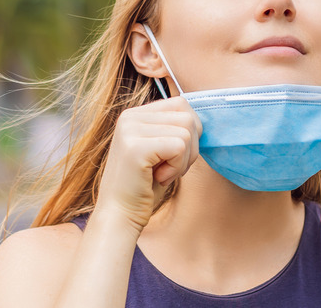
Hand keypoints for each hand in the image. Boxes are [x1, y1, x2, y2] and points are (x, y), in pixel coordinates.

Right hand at [96, 96, 201, 232]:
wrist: (120, 216)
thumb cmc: (145, 186)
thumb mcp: (161, 151)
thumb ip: (175, 129)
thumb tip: (201, 119)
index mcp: (135, 114)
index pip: (181, 105)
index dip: (189, 134)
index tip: (171, 156)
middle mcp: (130, 116)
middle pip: (187, 117)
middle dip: (190, 148)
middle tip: (169, 168)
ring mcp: (130, 129)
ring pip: (187, 132)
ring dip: (183, 160)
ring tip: (161, 174)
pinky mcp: (135, 146)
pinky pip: (180, 146)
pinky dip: (177, 168)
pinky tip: (158, 178)